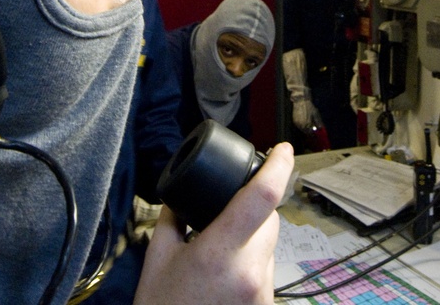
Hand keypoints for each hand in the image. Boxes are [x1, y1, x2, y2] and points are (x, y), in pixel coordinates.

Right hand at [133, 142, 294, 304]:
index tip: (282, 148)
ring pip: (270, 246)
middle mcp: (250, 271)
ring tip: (217, 256)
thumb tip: (184, 195)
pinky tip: (224, 277)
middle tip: (229, 210)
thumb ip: (173, 219)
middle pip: (270, 219)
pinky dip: (250, 264)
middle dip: (255, 207)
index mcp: (220, 251)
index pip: (264, 196)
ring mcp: (262, 292)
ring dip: (252, 239)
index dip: (279, 165)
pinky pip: (265, 272)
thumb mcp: (157, 260)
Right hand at [291, 98, 322, 133]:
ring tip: (309, 128)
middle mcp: (301, 125)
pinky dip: (301, 127)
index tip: (315, 135)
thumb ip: (318, 122)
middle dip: (309, 133)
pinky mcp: (294, 121)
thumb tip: (320, 128)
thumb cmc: (309, 107)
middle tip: (313, 132)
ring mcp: (297, 123)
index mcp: (307, 124)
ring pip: (302, 130)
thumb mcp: (315, 114)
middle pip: (306, 132)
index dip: (313, 135)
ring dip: (305, 130)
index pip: (310, 133)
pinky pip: (298, 126)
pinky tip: (304, 124)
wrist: (301, 101)